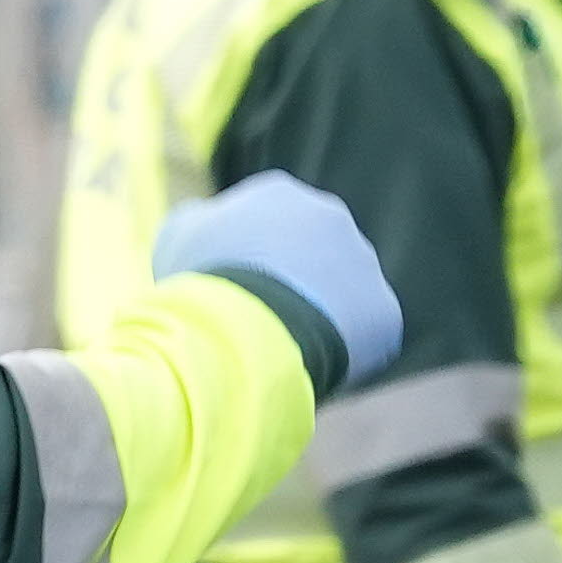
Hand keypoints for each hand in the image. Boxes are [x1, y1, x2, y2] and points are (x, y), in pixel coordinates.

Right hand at [152, 171, 403, 386]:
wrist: (249, 329)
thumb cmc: (206, 282)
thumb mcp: (177, 240)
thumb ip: (198, 223)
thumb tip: (208, 220)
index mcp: (281, 196)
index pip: (266, 226)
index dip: (246, 262)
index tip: (230, 291)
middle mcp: (331, 218)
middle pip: (310, 257)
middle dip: (290, 285)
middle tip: (259, 323)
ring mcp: (363, 264)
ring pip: (341, 296)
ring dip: (319, 317)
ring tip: (284, 349)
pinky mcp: (384, 313)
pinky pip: (365, 335)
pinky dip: (342, 352)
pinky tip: (312, 366)